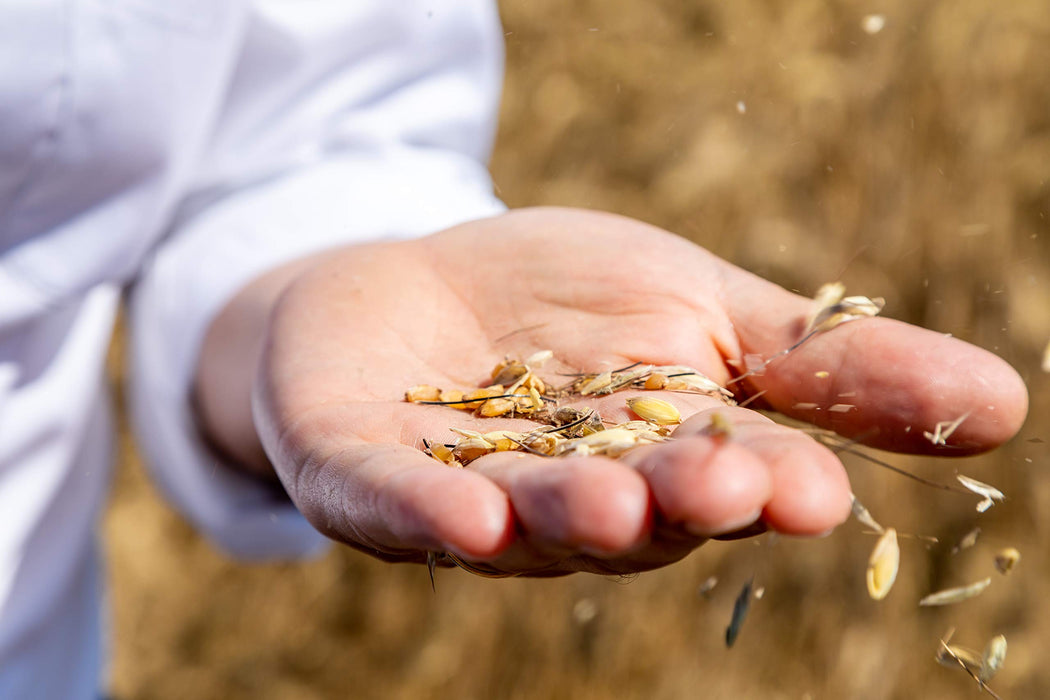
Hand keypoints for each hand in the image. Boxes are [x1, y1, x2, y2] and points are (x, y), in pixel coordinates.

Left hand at [201, 207, 1027, 575]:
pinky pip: (392, 502)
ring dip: (568, 514)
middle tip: (726, 486)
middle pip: (632, 509)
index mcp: (657, 464)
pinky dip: (426, 511)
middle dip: (677, 501)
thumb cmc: (568, 307)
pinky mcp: (360, 469)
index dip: (768, 486)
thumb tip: (1003, 406)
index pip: (725, 479)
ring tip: (610, 501)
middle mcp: (567, 498)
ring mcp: (459, 492)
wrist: (412, 287)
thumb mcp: (706, 311)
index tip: (815, 492)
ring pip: (522, 516)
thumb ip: (826, 366)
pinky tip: (466, 516)